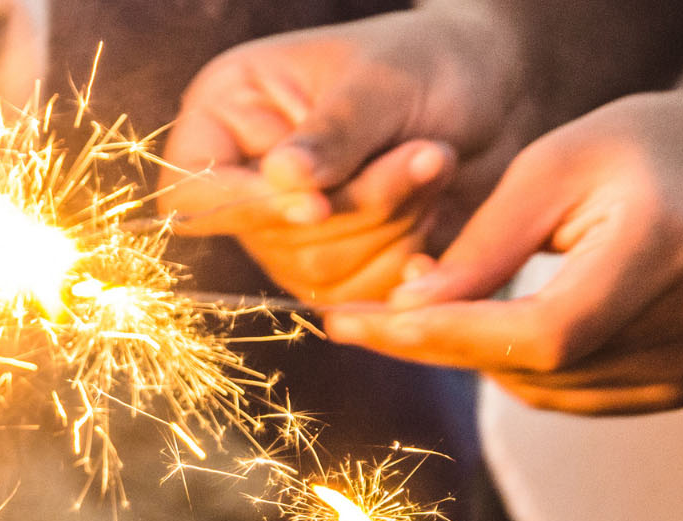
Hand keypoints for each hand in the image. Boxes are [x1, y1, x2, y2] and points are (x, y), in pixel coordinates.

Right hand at [157, 9, 525, 302]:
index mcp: (226, 117)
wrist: (491, 92)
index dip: (247, 209)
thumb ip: (334, 133)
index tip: (315, 205)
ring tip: (436, 163)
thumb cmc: (426, 61)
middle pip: (271, 238)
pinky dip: (409, 259)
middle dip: (362, 204)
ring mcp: (287, 232)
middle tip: (428, 152)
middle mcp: (246, 181)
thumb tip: (283, 181)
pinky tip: (437, 210)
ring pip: (318, 273)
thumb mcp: (380, 81)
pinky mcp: (333, 268)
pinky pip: (358, 296)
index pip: (191, 190)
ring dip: (395, 225)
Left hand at [325, 87, 682, 414]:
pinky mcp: (677, 387)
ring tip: (443, 296)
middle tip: (370, 309)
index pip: (544, 330)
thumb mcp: (553, 164)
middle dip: (439, 343)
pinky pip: (567, 397)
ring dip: (474, 355)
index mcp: (661, 246)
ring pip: (541, 391)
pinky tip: (497, 321)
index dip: (448, 336)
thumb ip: (486, 243)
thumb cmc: (637, 152)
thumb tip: (409, 309)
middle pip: (536, 368)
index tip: (359, 322)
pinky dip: (516, 367)